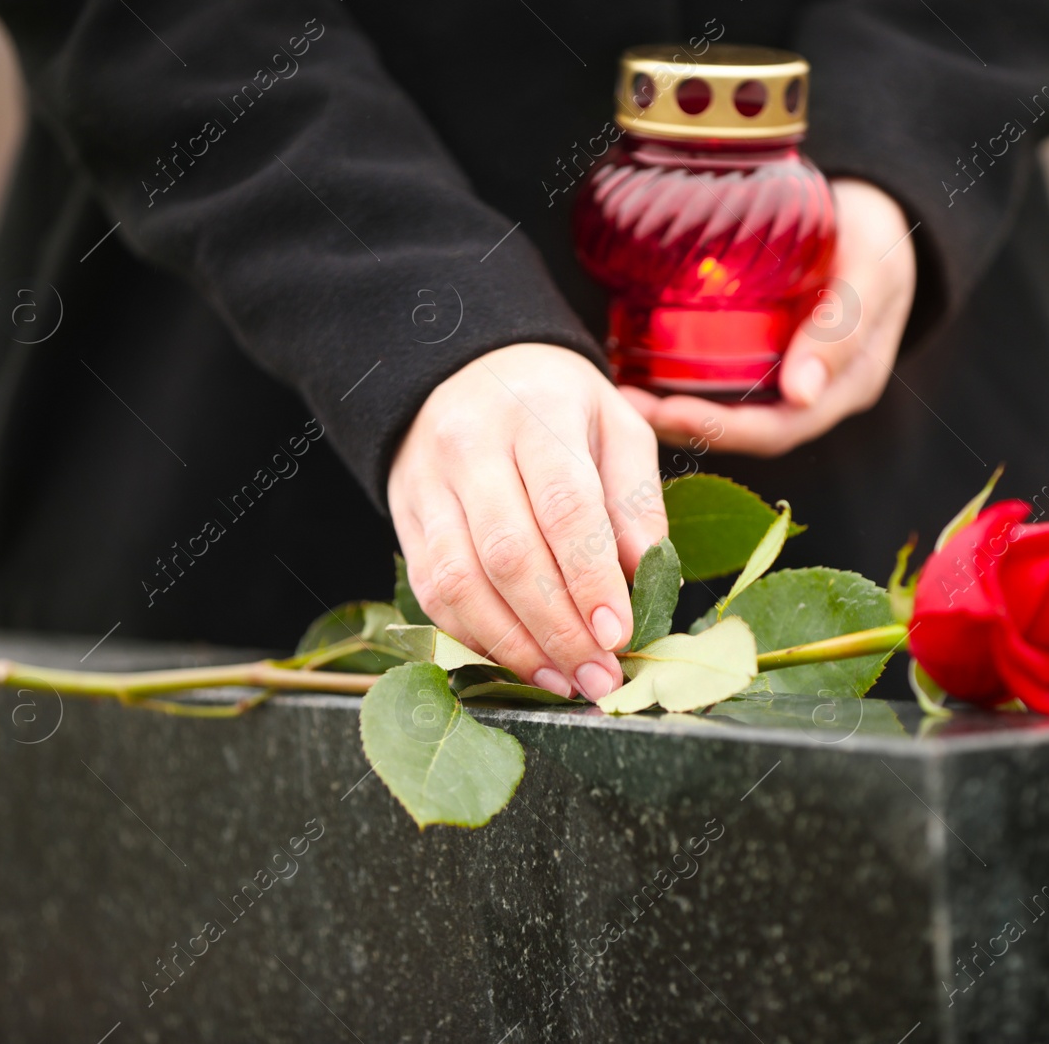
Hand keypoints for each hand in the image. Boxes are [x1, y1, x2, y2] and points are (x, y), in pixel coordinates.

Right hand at [388, 343, 667, 700]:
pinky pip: (431, 592)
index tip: (619, 633)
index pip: (563, 505)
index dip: (590, 578)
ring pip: (460, 582)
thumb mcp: (615, 424)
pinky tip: (519, 661)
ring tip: (563, 681)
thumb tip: (645, 574)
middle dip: (558, 629)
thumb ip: (635, 497)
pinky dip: (475, 638)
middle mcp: (471, 445)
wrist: (462, 367)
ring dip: (514, 646)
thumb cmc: (555, 404)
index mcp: (537, 412)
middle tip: (600, 676)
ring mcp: (427, 482)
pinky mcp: (403, 515)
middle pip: (509, 554)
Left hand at [620, 178, 916, 455]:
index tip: (665, 413)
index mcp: (845, 387)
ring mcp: (788, 376)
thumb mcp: (870, 270)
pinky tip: (640, 364)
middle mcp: (814, 394)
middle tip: (625, 405)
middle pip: (742, 430)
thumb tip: (801, 394)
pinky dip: (681, 378)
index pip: (777, 429)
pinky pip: (723, 378)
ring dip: (673, 407)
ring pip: (728, 409)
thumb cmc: (880, 237)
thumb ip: (841, 324)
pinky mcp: (767, 353)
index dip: (720, 429)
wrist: (881, 217)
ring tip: (620, 392)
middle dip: (682, 424)